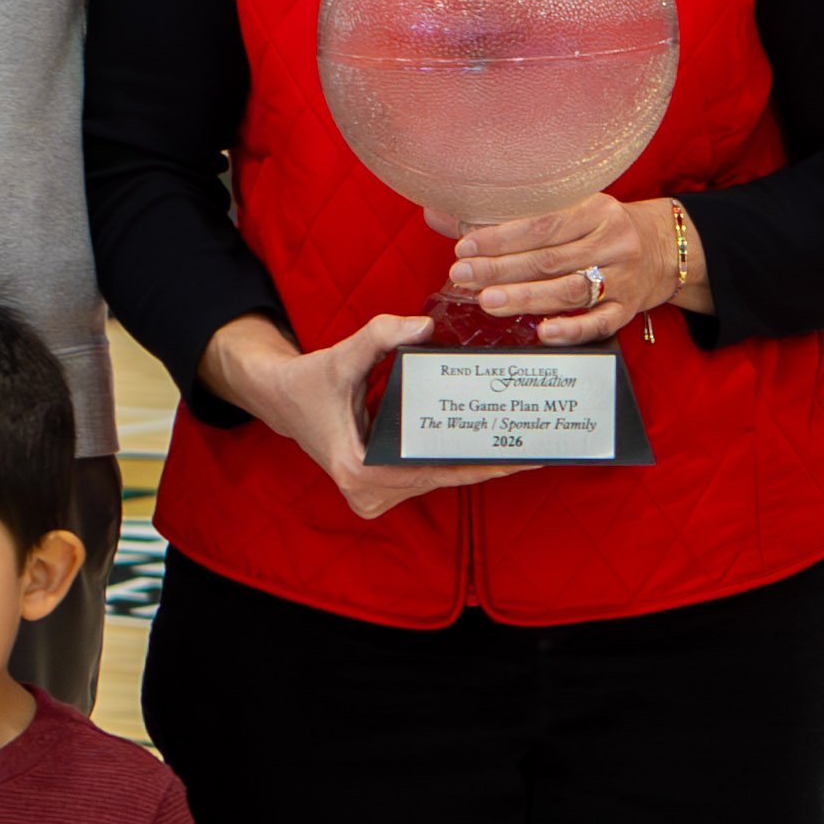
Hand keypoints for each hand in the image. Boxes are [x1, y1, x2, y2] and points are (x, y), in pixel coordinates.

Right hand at [195, 310, 520, 519]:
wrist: (282, 400)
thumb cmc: (310, 382)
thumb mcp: (341, 355)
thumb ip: (380, 336)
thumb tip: (425, 325)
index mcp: (360, 472)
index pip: (436, 471)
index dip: (482, 463)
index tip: (521, 456)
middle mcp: (370, 495)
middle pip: (446, 478)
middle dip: (492, 462)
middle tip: (540, 446)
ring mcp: (377, 497)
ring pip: (441, 479)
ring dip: (479, 463)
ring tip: (527, 446)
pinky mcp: (384, 490)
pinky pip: (431, 475)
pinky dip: (459, 460)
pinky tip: (495, 447)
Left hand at [450, 194, 697, 348]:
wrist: (662, 248)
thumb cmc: (597, 228)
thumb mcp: (565, 209)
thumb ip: (505, 214)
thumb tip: (438, 215)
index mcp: (597, 209)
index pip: (543, 223)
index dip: (502, 237)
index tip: (464, 246)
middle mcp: (613, 242)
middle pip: (551, 259)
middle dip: (502, 269)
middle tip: (463, 276)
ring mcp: (623, 278)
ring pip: (570, 291)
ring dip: (525, 298)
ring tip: (487, 301)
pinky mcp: (628, 309)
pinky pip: (600, 323)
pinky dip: (571, 330)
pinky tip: (542, 332)